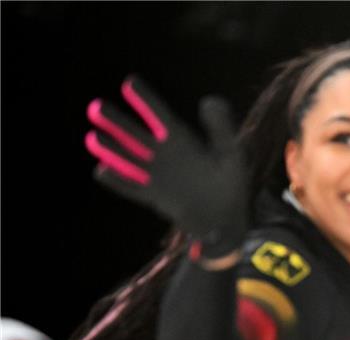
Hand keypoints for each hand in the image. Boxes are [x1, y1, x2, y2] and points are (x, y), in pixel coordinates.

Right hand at [85, 75, 248, 257]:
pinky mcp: (154, 196)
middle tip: (96, 107)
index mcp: (182, 140)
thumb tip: (207, 100)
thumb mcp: (230, 152)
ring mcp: (157, 175)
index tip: (130, 82)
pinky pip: (133, 187)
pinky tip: (101, 171)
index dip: (145, 100)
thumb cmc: (230, 185)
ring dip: (111, 149)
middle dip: (117, 121)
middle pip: (135, 134)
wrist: (226, 220)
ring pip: (129, 158)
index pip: (160, 115)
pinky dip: (118, 181)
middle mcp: (164, 154)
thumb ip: (221, 127)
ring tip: (92, 137)